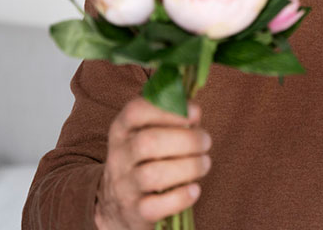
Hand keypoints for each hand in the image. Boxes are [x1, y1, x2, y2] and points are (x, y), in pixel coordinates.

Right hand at [94, 97, 211, 228]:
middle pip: (148, 142)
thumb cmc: (144, 159)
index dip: (168, 109)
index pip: (135, 111)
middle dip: (186, 140)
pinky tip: (194, 189)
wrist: (116, 205)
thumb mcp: (145, 133)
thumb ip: (168, 119)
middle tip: (206, 141)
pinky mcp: (134, 213)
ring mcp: (124, 186)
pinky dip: (180, 197)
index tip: (195, 113)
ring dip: (188, 167)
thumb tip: (194, 111)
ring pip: (154, 175)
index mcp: (121, 129)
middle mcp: (119, 156)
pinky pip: (156, 207)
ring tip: (204, 163)